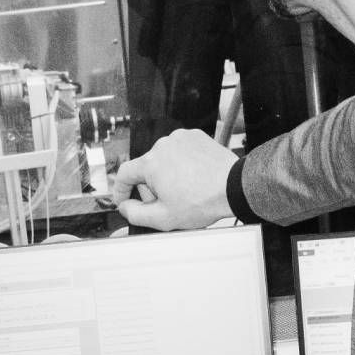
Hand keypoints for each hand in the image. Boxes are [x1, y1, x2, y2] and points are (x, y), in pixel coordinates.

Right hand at [110, 128, 239, 230]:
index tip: (124, 199)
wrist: (234, 187)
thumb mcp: (164, 218)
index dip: (120, 190)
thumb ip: (135, 214)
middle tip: (167, 202)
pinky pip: (180, 150)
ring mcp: (180, 138)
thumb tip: (124, 207)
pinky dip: (182, 163)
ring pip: (163, 159)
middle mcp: (163, 145)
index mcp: (151, 163)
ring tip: (186, 189)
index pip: (123, 174)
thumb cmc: (203, 201)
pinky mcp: (195, 136)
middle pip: (146, 168)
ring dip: (167, 174)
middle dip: (151, 186)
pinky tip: (194, 176)